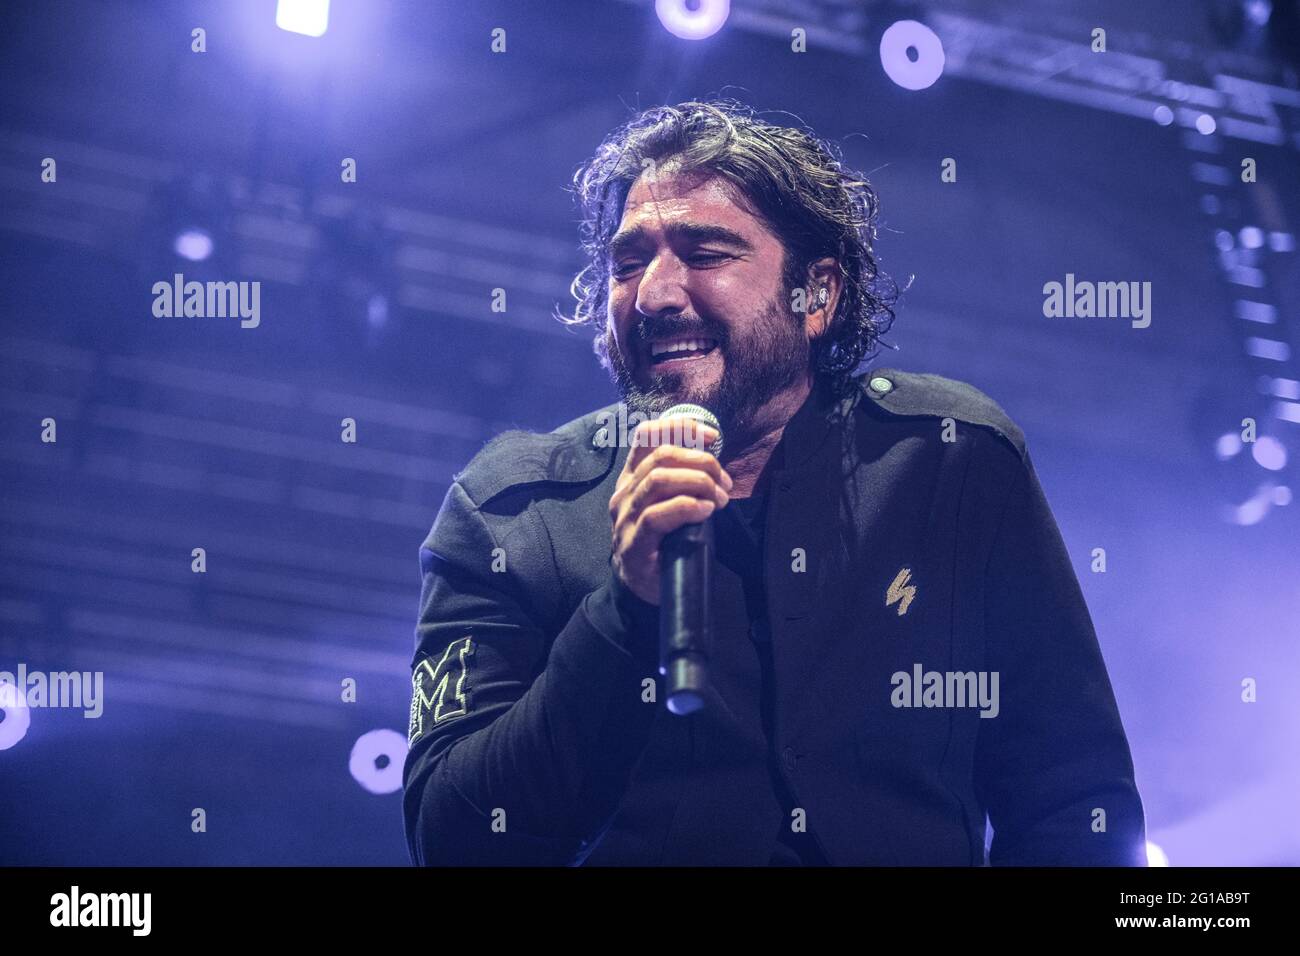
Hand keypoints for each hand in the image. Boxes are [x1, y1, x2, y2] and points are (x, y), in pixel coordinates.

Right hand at [608, 417, 732, 604]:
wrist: (640, 586)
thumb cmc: (661, 540)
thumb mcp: (670, 502)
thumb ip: (683, 481)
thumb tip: (714, 462)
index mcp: (633, 476)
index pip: (647, 435)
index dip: (680, 427)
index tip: (712, 436)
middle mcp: (625, 491)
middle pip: (662, 456)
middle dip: (701, 462)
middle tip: (725, 483)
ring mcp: (626, 516)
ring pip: (659, 480)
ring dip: (697, 483)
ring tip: (719, 499)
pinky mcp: (633, 541)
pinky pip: (657, 515)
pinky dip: (687, 507)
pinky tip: (705, 511)